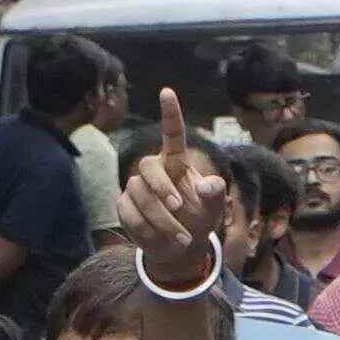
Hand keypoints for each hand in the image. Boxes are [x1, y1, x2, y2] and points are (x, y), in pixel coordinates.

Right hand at [115, 88, 228, 284]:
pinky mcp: (124, 206)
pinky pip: (130, 214)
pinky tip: (162, 239)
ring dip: (163, 219)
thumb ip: (215, 193)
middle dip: (163, 188)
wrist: (181, 248)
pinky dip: (150, 231)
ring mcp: (136, 188)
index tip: (167, 92)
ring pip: (139, 195)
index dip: (170, 115)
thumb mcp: (214, 207)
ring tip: (181, 237)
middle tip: (180, 207)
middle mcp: (154, 171)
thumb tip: (206, 185)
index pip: (172, 135)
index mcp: (176, 164)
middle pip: (148, 168)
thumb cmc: (198, 218)